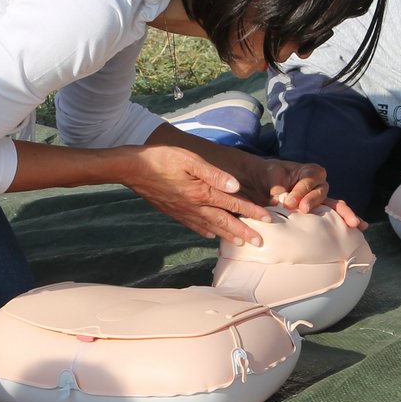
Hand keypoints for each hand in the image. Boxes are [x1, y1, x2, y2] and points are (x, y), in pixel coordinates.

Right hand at [122, 143, 274, 243]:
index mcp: (202, 192)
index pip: (233, 204)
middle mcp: (195, 206)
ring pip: (210, 226)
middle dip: (244, 232)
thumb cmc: (161, 158)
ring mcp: (184, 211)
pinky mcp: (173, 211)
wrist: (132, 168)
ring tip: (241, 243)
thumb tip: (236, 186)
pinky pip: (193, 225)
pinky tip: (210, 235)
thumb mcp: (190, 159)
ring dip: (227, 235)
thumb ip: (214, 174)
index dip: (252, 212)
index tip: (268, 220)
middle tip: (260, 243)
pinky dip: (204, 232)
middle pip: (225, 221)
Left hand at [235, 157, 366, 230]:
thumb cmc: (270, 176)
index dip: (301, 191)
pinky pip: (335, 214)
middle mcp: (318, 184)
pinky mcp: (320, 211)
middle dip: (315, 201)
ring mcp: (321, 198)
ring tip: (353, 224)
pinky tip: (361, 227)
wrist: (264, 184)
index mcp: (309, 171)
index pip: (309, 180)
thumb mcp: (272, 178)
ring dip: (341, 214)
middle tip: (304, 210)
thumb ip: (278, 189)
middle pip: (322, 192)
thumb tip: (282, 202)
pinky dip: (346, 219)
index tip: (288, 203)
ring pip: (333, 204)